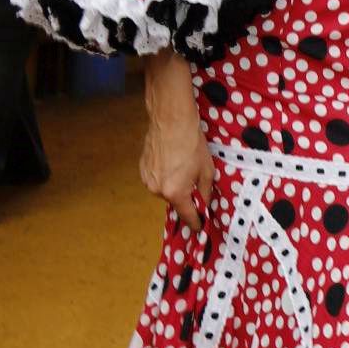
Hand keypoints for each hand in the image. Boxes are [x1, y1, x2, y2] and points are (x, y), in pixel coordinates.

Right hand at [141, 70, 213, 229]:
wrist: (171, 120)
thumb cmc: (192, 144)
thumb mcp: (207, 170)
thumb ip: (205, 192)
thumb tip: (204, 206)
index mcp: (176, 193)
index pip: (187, 216)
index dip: (195, 222)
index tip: (200, 227)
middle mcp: (158, 190)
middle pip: (176, 202)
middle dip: (185, 196)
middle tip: (193, 181)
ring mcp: (147, 180)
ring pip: (165, 190)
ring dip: (174, 185)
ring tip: (181, 166)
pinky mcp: (142, 169)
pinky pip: (156, 179)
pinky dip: (164, 175)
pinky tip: (171, 161)